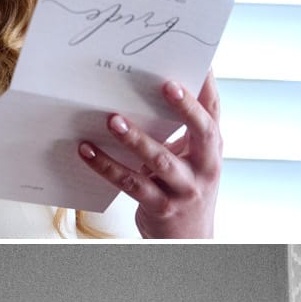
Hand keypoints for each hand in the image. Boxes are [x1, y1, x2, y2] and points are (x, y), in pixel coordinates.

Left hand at [77, 74, 222, 238]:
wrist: (187, 242)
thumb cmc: (183, 190)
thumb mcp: (190, 160)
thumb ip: (180, 131)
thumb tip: (148, 87)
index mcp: (211, 150)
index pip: (213, 112)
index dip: (206, 85)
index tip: (199, 59)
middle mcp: (205, 168)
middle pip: (202, 132)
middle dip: (185, 108)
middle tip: (166, 85)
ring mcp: (184, 189)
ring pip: (161, 160)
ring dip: (135, 138)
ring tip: (112, 120)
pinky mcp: (160, 207)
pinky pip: (131, 183)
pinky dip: (107, 165)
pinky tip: (87, 150)